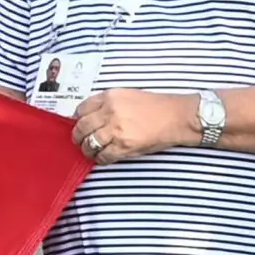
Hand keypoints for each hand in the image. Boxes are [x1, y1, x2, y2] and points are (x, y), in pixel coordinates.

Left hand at [72, 89, 199, 163]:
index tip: (80, 125)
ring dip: (87, 149)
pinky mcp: (123, 146)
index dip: (78, 119)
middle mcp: (110, 112)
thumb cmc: (156, 106)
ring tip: (91, 150)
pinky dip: (100, 158)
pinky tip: (104, 157)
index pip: (81, 109)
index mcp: (110, 97)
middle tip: (80, 140)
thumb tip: (89, 116)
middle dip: (78, 136)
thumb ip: (107, 104)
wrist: (177, 117)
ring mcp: (115, 130)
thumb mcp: (127, 95)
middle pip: (81, 127)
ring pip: (89, 144)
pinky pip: (103, 156)